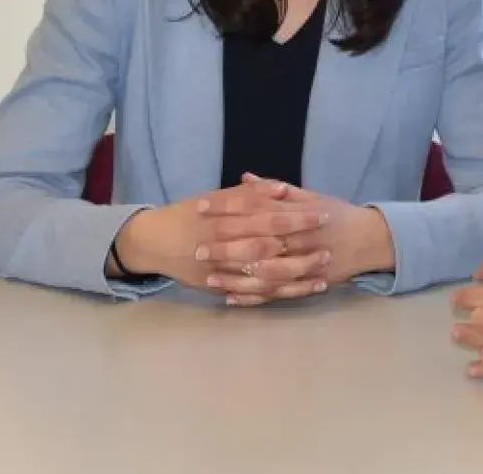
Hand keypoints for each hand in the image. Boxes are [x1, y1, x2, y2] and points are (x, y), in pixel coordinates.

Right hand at [110, 180, 327, 302]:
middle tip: (328, 245)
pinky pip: (253, 294)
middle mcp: (222, 246)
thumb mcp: (214, 198)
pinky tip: (300, 290)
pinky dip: (277, 293)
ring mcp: (221, 271)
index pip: (266, 217)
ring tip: (323, 271)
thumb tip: (282, 188)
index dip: (295, 216)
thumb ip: (248, 194)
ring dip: (295, 275)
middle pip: (268, 248)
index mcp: (224, 219)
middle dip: (300, 249)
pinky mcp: (220, 288)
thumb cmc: (188, 214)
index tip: (322, 212)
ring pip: (263, 276)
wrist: (153, 242)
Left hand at [200, 175, 395, 302]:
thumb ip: (275, 190)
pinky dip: (252, 298)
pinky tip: (230, 298)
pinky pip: (275, 295)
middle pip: (256, 244)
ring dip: (235, 277)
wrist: (369, 240)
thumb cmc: (337, 214)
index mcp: (297, 215)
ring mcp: (302, 265)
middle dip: (225, 247)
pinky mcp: (305, 284)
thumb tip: (244, 178)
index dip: (226, 208)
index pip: (255, 209)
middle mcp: (299, 240)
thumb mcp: (310, 196)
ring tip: (208, 277)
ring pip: (264, 275)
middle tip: (197, 248)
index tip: (201, 207)